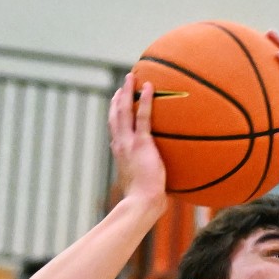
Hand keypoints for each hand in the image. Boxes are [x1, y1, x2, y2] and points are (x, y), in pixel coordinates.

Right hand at [108, 74, 166, 208]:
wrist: (142, 202)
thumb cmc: (145, 200)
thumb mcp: (144, 184)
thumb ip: (150, 175)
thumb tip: (163, 179)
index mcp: (120, 152)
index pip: (115, 129)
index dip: (115, 114)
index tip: (117, 102)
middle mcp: (120, 144)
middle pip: (115, 115)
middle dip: (118, 98)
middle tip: (122, 85)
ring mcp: (129, 142)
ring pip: (124, 111)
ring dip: (127, 92)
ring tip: (132, 77)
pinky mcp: (142, 143)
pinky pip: (143, 117)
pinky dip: (145, 101)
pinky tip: (149, 87)